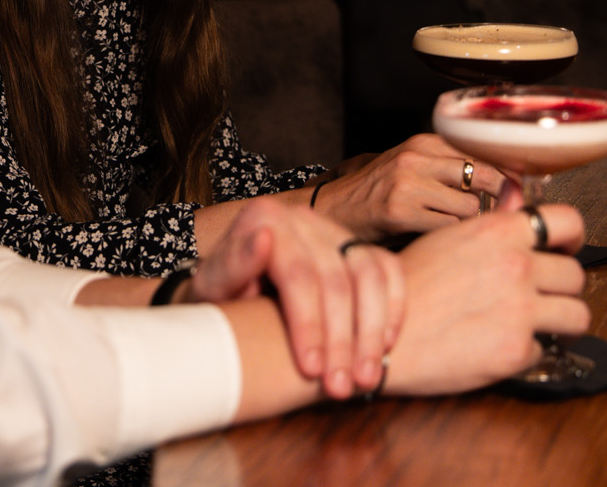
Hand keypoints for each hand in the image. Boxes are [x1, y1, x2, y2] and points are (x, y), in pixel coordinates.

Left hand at [184, 194, 403, 399]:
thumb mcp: (212, 285)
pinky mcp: (358, 247)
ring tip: (366, 379)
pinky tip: (385, 348)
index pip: (298, 274)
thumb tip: (262, 238)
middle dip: (342, 341)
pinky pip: (389, 271)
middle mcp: (304, 220)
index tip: (311, 370)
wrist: (231, 291)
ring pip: (370, 277)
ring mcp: (335, 231)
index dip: (309, 325)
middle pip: (337, 280)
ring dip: (372, 333)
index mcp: (265, 218)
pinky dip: (393, 310)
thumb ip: (233, 263)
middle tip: (340, 388)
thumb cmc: (220, 293)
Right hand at [309, 135, 506, 238]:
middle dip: (498, 200)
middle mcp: (416, 157)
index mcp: (423, 142)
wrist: (332, 210)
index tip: (516, 192)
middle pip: (484, 176)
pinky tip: (435, 240)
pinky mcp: (400, 211)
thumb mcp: (413, 168)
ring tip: (451, 231)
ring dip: (468, 225)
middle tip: (499, 217)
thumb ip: (450, 169)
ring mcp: (408, 183)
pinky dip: (449, 239)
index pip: (483, 151)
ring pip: (470, 207)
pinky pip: (449, 228)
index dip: (506, 175)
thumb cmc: (378, 194)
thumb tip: (507, 183)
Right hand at [379, 203, 589, 396]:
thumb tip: (518, 200)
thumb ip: (492, 222)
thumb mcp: (447, 238)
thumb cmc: (406, 286)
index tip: (566, 247)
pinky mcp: (516, 350)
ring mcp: (520, 310)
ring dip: (560, 320)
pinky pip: (544, 350)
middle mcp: (516, 266)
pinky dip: (526, 351)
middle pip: (575, 274)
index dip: (572, 236)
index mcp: (498, 233)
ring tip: (538, 323)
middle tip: (543, 294)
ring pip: (577, 314)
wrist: (381, 334)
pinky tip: (500, 344)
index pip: (567, 220)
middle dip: (561, 286)